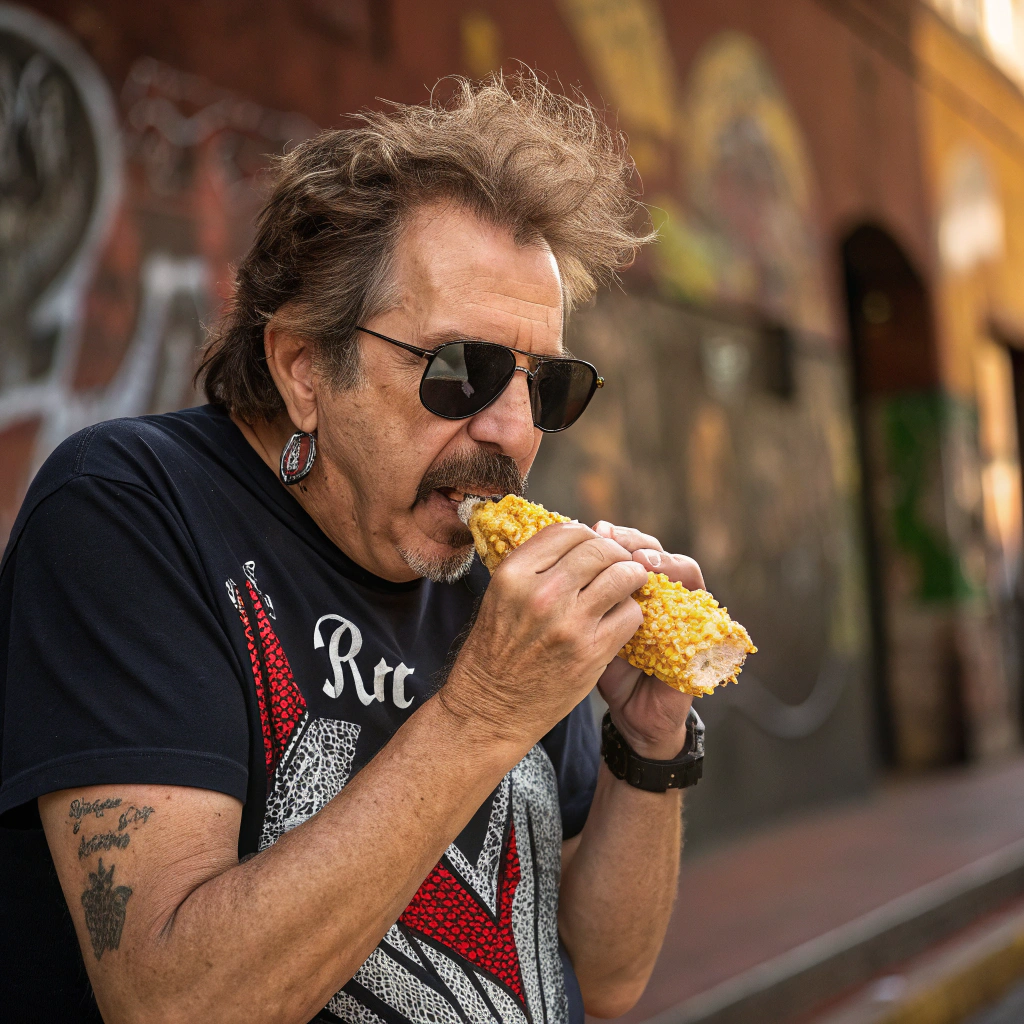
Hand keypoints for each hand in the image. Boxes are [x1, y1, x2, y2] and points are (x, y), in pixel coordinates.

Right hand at [444, 522, 647, 747]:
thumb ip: (534, 567)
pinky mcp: (592, 651)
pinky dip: (631, 613)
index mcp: (513, 575)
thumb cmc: (495, 650)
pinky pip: (630, 614)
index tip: (593, 546)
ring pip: (623, 576)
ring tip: (627, 584)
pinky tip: (620, 618)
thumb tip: (576, 540)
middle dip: (614, 553)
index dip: (587, 534)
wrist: (490, 708)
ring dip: (631, 577)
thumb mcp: (500, 597)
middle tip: (618, 563)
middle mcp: (542, 593)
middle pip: (599, 548)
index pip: (567, 531)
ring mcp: (569, 623)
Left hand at [593, 522, 703, 759]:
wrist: (634, 716)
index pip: (629, 546)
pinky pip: (698, 598)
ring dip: (658, 557)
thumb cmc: (604, 670)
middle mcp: (660, 594)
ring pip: (681, 566)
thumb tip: (562, 558)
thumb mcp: (586, 631)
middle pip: (653, 549)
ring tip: (635, 559)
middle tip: (611, 536)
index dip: (614, 536)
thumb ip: (581, 598)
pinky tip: (655, 579)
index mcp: (632, 590)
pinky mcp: (701, 630)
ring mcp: (683, 610)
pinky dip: (679, 582)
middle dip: (632, 540)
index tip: (595, 529)